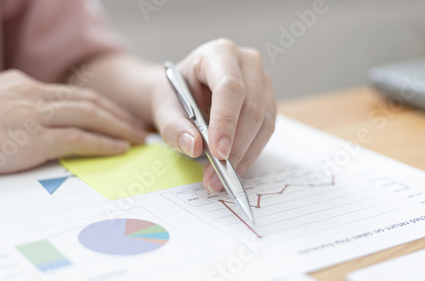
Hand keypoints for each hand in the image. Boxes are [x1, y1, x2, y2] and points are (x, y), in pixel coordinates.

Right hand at [0, 70, 146, 176]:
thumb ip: (17, 108)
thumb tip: (39, 122)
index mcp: (22, 85)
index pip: (73, 93)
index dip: (101, 104)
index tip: (116, 115)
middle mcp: (31, 95)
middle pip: (88, 100)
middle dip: (117, 114)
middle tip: (137, 126)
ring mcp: (32, 115)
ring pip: (89, 115)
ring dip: (118, 127)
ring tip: (137, 137)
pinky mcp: (30, 140)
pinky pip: (77, 139)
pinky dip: (102, 142)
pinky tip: (118, 148)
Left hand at [151, 38, 275, 191]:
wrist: (181, 94)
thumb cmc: (173, 95)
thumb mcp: (163, 107)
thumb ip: (173, 126)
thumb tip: (194, 146)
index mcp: (218, 53)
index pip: (230, 87)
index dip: (226, 121)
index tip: (217, 153)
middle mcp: (247, 63)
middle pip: (252, 107)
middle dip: (235, 147)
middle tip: (216, 176)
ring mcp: (262, 82)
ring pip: (264, 123)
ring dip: (244, 156)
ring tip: (219, 180)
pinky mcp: (268, 102)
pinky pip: (266, 132)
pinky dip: (249, 154)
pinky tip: (232, 170)